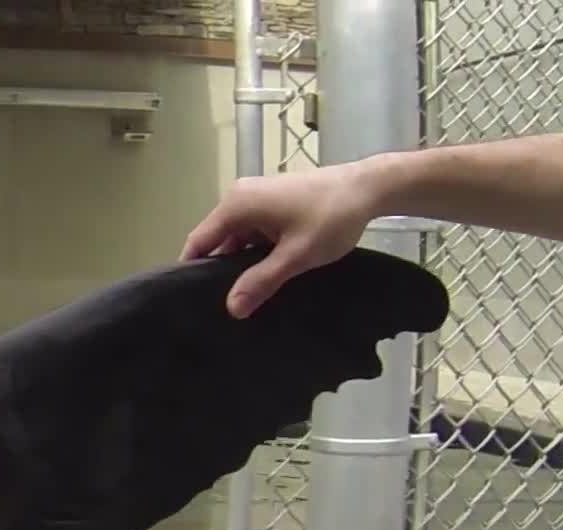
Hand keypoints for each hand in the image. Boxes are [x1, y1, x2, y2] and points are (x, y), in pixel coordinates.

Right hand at [180, 162, 386, 318]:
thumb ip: (261, 281)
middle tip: (226, 305)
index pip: (198, 243)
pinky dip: (255, 251)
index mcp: (236, 205)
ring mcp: (255, 197)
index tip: (193, 301)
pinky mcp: (271, 201)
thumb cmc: (332, 216)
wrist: (371, 187)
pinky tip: (266, 272)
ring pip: (235, 238)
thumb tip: (232, 309)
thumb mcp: (296, 255)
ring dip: (241, 262)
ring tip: (246, 293)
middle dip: (219, 271)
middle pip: (216, 241)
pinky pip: (251, 231)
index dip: (192, 272)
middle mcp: (238, 197)